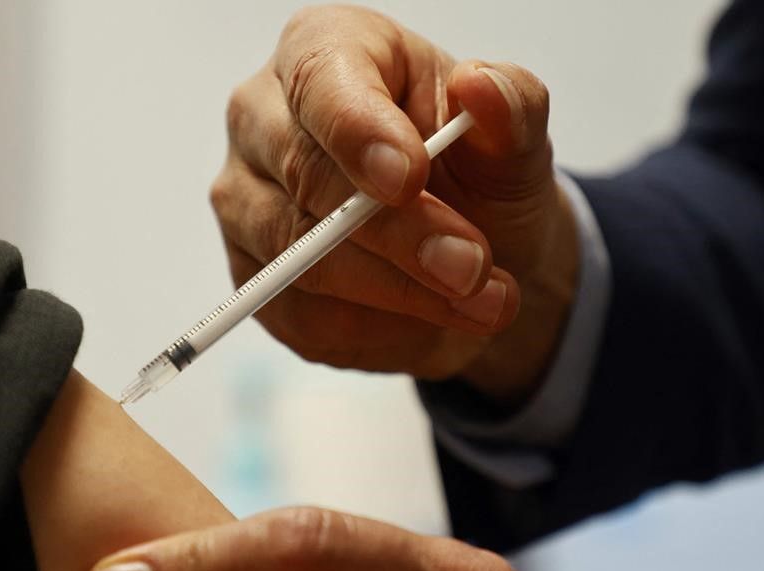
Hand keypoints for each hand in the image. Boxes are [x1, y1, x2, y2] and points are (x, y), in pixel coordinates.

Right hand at [210, 5, 579, 402]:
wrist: (473, 254)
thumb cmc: (480, 174)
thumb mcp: (515, 137)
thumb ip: (510, 106)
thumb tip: (480, 87)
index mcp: (326, 51)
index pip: (320, 83)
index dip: (360, 133)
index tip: (410, 178)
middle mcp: (264, 119)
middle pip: (307, 178)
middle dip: (400, 232)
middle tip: (471, 266)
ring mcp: (248, 202)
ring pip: (303, 258)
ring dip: (403, 291)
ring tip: (482, 300)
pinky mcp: (256, 278)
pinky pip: (304, 315)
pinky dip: (380, 326)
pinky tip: (431, 316)